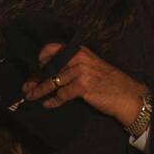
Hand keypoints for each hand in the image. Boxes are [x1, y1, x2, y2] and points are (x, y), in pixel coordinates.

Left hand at [22, 43, 148, 127]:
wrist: (127, 94)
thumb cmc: (109, 81)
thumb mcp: (91, 65)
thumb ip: (74, 64)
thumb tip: (51, 72)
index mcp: (80, 51)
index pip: (52, 49)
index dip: (39, 59)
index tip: (32, 70)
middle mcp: (79, 58)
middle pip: (49, 66)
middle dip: (35, 77)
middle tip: (26, 87)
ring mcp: (81, 71)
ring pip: (52, 81)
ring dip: (39, 90)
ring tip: (30, 96)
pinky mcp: (83, 86)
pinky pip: (61, 94)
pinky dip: (52, 101)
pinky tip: (47, 104)